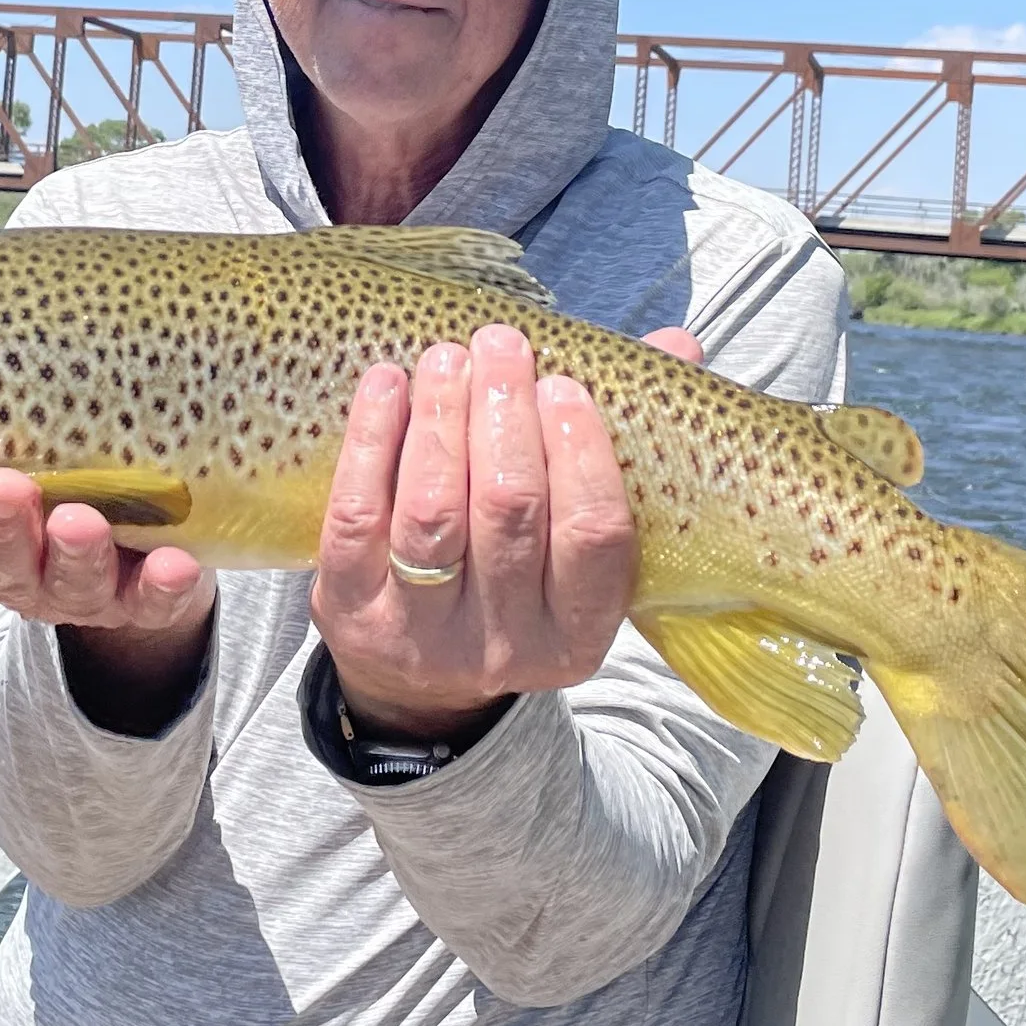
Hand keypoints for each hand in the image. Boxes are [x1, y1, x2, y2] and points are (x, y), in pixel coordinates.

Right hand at [0, 473, 216, 723]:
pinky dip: (164, 587)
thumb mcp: (25, 487)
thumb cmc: (69, 496)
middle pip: (5, 568)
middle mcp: (27, 582)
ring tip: (78, 523)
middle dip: (2, 529)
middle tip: (0, 488)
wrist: (145, 563)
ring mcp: (88, 599)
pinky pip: (155, 603)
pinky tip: (175, 565)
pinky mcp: (149, 602)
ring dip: (74, 555)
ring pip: (74, 585)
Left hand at [311, 322, 698, 743]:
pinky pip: (357, 518)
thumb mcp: (578, 541)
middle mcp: (505, 645)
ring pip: (432, 513)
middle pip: (508, 510)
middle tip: (500, 345)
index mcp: (579, 633)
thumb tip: (676, 344)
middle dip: (505, 414)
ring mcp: (421, 635)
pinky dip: (371, 441)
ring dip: (441, 419)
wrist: (417, 681)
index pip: (594, 535)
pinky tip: (385, 384)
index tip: (563, 383)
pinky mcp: (349, 613)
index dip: (580, 451)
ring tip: (447, 357)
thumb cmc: (519, 577)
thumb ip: (629, 442)